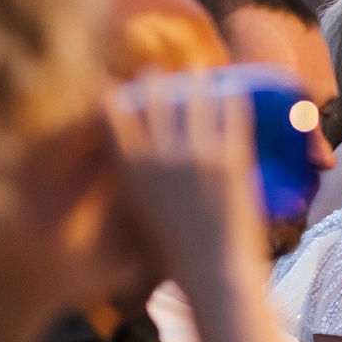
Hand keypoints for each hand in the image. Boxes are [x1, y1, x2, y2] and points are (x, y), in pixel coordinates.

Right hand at [107, 74, 268, 295]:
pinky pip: (231, 114)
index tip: (112, 86)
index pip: (109, 115)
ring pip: (194, 99)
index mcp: (128, 170)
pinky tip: (232, 90)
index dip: (109, 96)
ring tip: (197, 71)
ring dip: (194, 80)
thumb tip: (125, 163)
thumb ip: (127, 185)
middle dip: (152, 80)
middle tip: (155, 71)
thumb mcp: (133, 215)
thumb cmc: (169, 253)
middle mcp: (159, 155)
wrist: (211, 270)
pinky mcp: (232, 157)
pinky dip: (230, 98)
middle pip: (153, 99)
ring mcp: (197, 153)